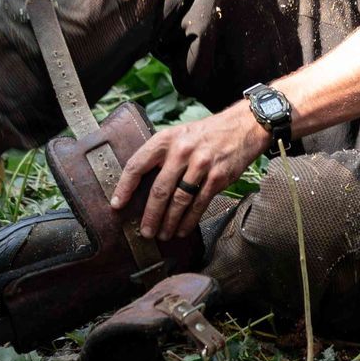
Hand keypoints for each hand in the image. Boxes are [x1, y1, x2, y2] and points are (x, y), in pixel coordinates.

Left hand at [110, 99, 265, 241]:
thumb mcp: (179, 135)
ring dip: (169, 222)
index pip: (137, 164)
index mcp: (166, 139)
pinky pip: (199, 204)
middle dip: (150, 215)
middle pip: (159, 189)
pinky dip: (189, 220)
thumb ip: (161, 154)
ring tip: (163, 234)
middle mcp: (182, 151)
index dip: (125, 187)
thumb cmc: (205, 134)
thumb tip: (141, 185)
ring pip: (179, 200)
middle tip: (144, 231)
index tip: (117, 204)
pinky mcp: (218, 177)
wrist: (242, 126)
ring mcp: (201, 164)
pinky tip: (182, 229)